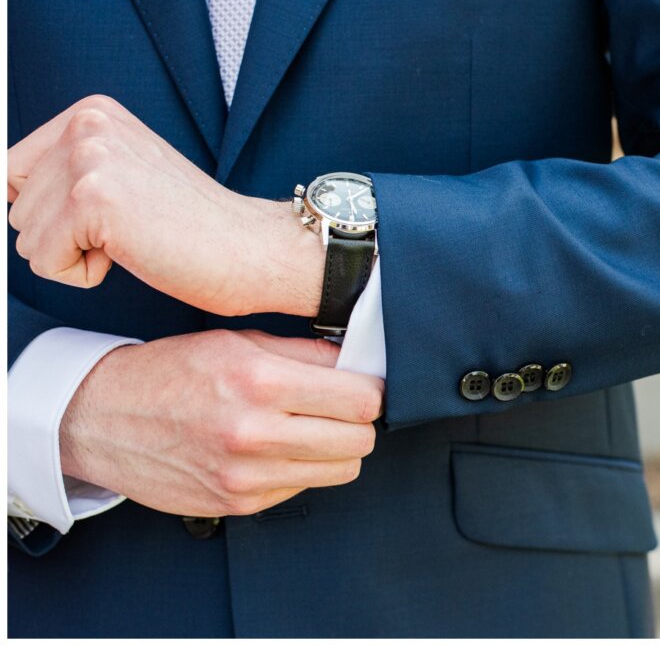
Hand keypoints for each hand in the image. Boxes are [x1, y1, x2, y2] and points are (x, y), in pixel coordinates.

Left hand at [7, 95, 323, 316]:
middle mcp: (86, 124)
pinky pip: (43, 260)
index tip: (113, 217)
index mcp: (93, 113)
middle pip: (16, 206)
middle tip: (132, 230)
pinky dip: (82, 274)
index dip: (55, 213)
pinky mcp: (92, 199)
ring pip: (25, 235)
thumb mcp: (123, 177)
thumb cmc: (194, 228)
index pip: (12, 172)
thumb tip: (4, 195)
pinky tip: (132, 254)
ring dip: (74, 255)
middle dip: (64, 234)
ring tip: (134, 240)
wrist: (252, 248)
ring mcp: (89, 158)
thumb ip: (67, 172)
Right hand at [59, 329, 382, 516]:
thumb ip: (305, 354)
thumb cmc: (171, 371)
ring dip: (336, 448)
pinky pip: (304, 487)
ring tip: (310, 427)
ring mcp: (246, 476)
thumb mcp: (238, 342)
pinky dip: (301, 468)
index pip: (361, 399)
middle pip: (360, 440)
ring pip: (342, 470)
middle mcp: (254, 433)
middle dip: (358, 422)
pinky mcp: (238, 504)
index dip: (370, 390)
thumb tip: (360, 363)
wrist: (102, 418)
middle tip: (340, 407)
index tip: (362, 386)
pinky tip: (275, 447)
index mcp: (259, 381)